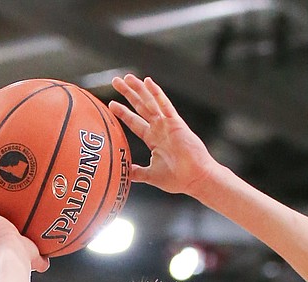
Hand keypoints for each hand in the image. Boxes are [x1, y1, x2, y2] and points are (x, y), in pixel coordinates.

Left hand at [109, 73, 218, 199]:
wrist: (195, 179)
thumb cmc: (178, 179)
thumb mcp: (152, 175)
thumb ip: (137, 172)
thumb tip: (123, 174)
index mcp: (154, 140)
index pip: (135, 123)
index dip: (124, 113)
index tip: (112, 105)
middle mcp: (159, 129)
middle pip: (140, 107)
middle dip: (128, 94)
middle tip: (116, 81)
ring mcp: (167, 125)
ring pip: (150, 102)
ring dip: (138, 89)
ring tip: (126, 77)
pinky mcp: (176, 123)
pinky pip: (165, 104)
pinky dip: (156, 93)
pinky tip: (148, 82)